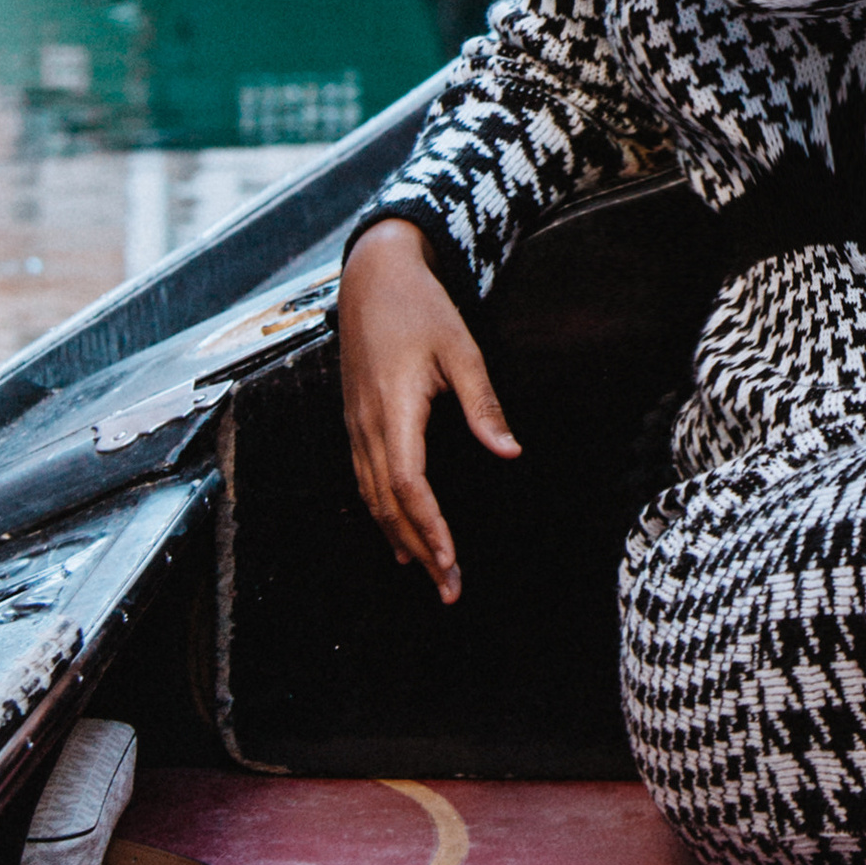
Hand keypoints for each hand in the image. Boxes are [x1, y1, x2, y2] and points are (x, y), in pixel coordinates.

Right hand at [339, 219, 521, 602]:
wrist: (373, 276)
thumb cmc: (420, 308)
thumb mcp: (462, 349)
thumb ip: (483, 404)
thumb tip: (510, 452)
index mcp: (393, 409)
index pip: (407, 483)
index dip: (427, 526)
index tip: (449, 560)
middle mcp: (367, 425)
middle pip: (387, 503)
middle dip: (420, 548)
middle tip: (450, 589)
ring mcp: (356, 425)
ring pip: (372, 497)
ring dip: (400, 537)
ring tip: (429, 573)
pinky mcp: (355, 421)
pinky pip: (365, 480)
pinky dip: (383, 512)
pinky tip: (399, 533)